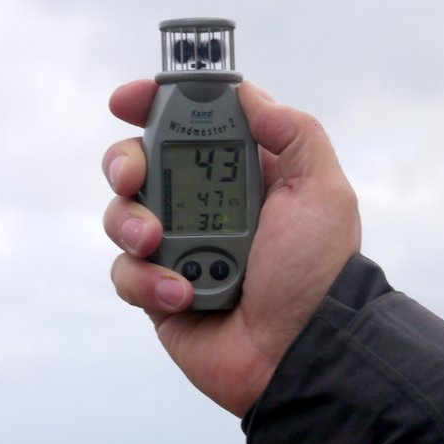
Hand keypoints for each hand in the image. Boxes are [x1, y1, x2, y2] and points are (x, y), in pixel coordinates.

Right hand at [102, 80, 360, 416]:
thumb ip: (294, 133)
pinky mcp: (160, 292)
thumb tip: (246, 92)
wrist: (303, 351)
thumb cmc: (318, 270)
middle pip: (140, 163)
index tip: (127, 100)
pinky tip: (184, 294)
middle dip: (124, 162)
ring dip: (130, 224)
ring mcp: (181, 248)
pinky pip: (125, 273)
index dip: (155, 106)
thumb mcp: (323, 191)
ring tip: (157, 242)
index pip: (191, 126)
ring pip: (121, 216)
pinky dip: (148, 280)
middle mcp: (207, 206)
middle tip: (131, 176)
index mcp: (245, 175)